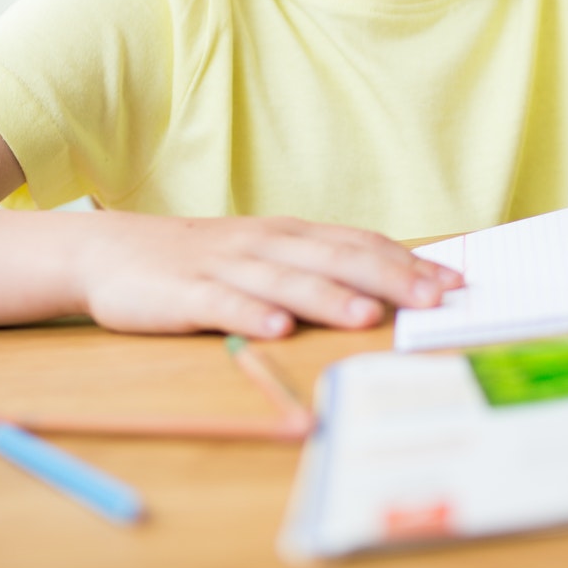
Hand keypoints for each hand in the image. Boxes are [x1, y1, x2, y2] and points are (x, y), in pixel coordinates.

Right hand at [73, 210, 462, 337]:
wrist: (112, 251)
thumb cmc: (201, 262)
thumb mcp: (263, 257)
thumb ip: (313, 269)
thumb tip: (382, 289)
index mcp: (290, 236)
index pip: (360, 244)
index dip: (409, 262)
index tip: (454, 283)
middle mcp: (266, 244)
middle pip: (336, 258)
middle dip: (391, 278)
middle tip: (436, 300)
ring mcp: (226, 267)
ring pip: (286, 281)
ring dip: (329, 298)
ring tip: (368, 315)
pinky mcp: (185, 294)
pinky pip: (223, 305)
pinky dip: (251, 315)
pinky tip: (276, 330)